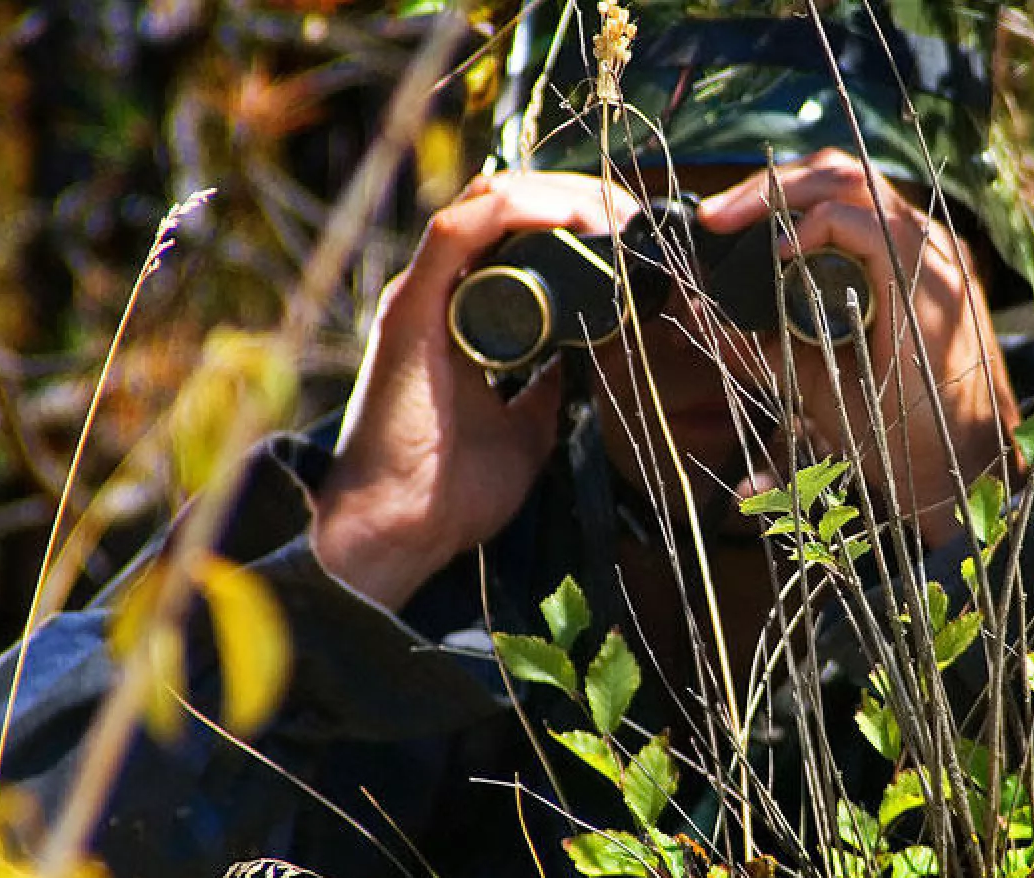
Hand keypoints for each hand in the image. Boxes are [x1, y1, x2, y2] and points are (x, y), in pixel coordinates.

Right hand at [313, 172, 637, 608]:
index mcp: (460, 312)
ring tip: (611, 212)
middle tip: (631, 214)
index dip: (572, 214)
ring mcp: (421, 294)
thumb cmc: (451, 489)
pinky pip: (458, 231)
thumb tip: (586, 359)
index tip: (629, 231)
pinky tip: (569, 217)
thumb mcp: (527, 426)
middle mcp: (438, 292)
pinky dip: (515, 212)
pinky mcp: (410, 307)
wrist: (402, 530)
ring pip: (485, 200)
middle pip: (506, 202)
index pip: (514, 231)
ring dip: (555, 193)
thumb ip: (547, 386)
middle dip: (576, 194)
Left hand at [696, 150, 1022, 548]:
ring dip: (780, 194)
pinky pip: (870, 226)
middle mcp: (923, 243)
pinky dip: (817, 227)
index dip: (774, 192)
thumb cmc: (889, 423)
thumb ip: (764, 333)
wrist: (948, 468)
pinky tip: (781, 253)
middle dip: (765, 183)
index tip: (717, 221)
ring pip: (853, 181)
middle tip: (713, 216)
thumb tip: (700, 307)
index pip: (837, 191)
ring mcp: (932, 256)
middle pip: (840, 172)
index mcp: (903, 255)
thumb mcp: (811, 366)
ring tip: (733, 223)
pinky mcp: (930, 283)